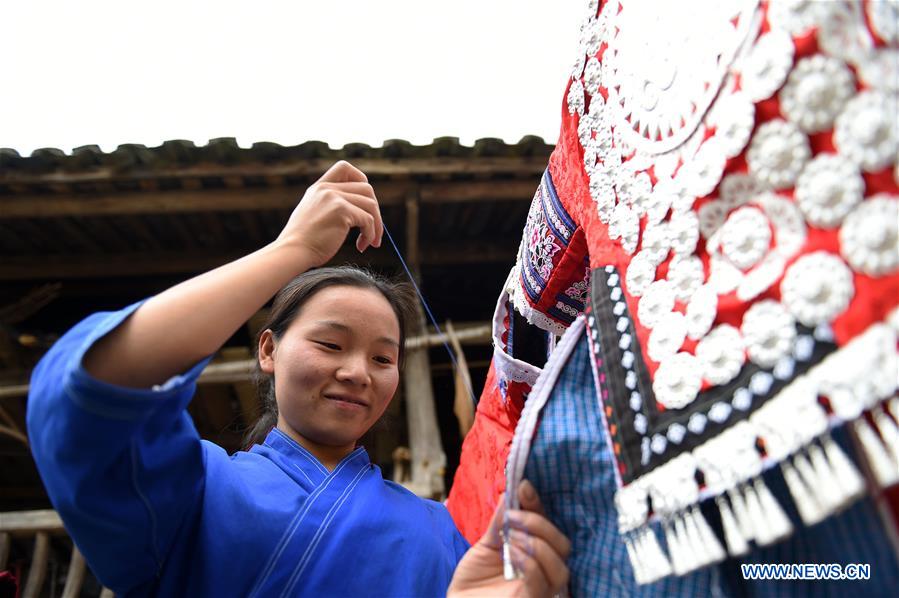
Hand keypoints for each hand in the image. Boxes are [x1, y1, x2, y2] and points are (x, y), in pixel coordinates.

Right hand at [275, 160, 383, 265]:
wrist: (292, 252)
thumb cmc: (303, 243)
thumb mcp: (314, 215)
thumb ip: (330, 206)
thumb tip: (361, 211)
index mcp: (319, 188)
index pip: (345, 168)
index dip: (361, 181)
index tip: (362, 203)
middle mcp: (327, 189)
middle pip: (366, 188)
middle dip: (374, 210)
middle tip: (372, 230)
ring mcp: (334, 198)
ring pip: (371, 205)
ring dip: (376, 226)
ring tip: (371, 242)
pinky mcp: (341, 211)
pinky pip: (368, 220)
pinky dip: (370, 234)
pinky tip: (362, 246)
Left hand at [448, 480, 570, 597]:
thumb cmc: (474, 580)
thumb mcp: (485, 545)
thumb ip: (499, 524)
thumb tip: (509, 494)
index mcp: (534, 552)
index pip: (548, 526)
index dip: (539, 505)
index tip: (524, 486)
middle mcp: (543, 570)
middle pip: (563, 544)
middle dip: (540, 524)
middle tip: (514, 517)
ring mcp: (540, 588)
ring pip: (559, 565)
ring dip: (537, 543)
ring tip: (511, 537)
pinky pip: (541, 582)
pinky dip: (529, 562)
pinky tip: (511, 553)